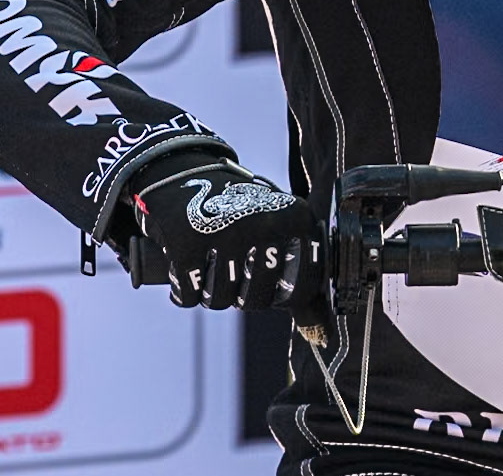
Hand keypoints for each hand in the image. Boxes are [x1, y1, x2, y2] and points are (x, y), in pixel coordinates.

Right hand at [130, 159, 326, 316]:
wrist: (185, 174)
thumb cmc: (239, 211)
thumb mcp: (277, 228)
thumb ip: (298, 273)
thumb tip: (318, 328)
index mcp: (296, 219)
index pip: (298, 290)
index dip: (278, 296)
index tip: (266, 281)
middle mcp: (265, 224)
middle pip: (257, 300)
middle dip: (241, 295)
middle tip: (232, 270)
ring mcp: (226, 232)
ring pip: (221, 301)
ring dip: (211, 292)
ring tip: (210, 264)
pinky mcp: (186, 243)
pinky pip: (189, 296)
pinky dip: (183, 291)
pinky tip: (186, 269)